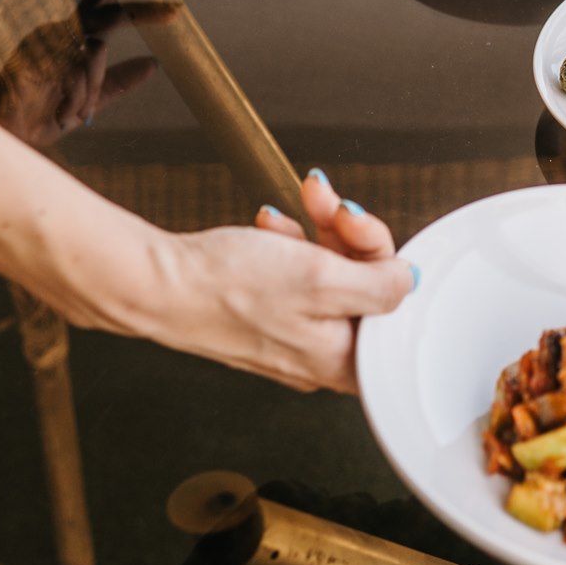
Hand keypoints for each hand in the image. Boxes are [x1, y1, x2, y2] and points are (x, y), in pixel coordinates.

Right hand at [0, 0, 170, 148]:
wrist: (4, 135)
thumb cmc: (40, 113)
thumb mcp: (90, 98)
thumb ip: (119, 81)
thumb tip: (154, 64)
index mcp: (74, 36)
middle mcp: (60, 31)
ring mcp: (46, 41)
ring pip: (96, 52)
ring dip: (91, 90)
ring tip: (74, 115)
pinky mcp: (34, 57)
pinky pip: (76, 74)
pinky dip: (76, 99)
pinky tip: (62, 113)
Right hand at [145, 173, 416, 393]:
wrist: (156, 283)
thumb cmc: (229, 287)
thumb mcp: (322, 279)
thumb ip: (379, 285)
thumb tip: (409, 282)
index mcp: (341, 361)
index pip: (394, 307)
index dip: (382, 258)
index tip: (359, 228)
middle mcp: (319, 355)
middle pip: (364, 283)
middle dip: (347, 233)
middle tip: (328, 203)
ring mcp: (291, 333)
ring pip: (329, 270)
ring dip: (318, 229)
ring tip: (296, 205)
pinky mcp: (266, 311)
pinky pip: (296, 271)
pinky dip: (291, 241)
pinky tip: (272, 224)